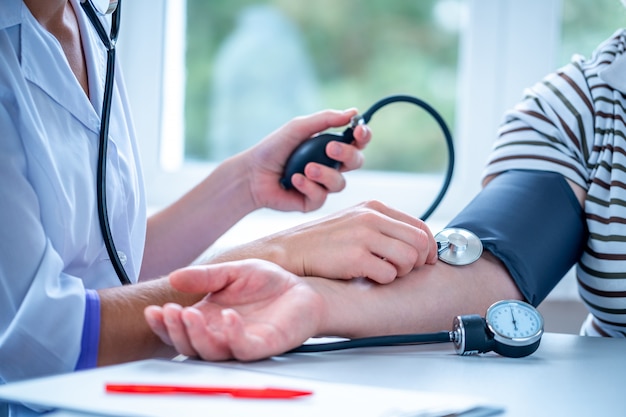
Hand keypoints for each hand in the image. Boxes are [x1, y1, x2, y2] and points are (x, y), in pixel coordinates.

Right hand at [144, 259, 323, 360]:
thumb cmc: (268, 283)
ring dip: (197, 336)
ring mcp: (240, 341)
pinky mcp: (263, 345)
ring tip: (190, 314)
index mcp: (209, 318)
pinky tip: (228, 317)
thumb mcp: (233, 272)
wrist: (302, 289)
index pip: (179, 328)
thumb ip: (205, 276)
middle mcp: (221, 334)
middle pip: (189, 345)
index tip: (152, 311)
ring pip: (211, 351)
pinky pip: (243, 347)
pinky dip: (233, 335)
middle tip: (169, 312)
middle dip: (175, 331)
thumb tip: (174, 276)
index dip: (162, 324)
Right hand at [213, 200, 437, 283]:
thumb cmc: (322, 243)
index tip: (425, 262)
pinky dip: (381, 281)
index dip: (429, 249)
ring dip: (399, 273)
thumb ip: (383, 229)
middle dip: (418, 263)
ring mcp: (363, 236)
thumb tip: (418, 247)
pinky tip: (365, 278)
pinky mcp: (354, 257)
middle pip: (420, 243)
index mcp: (374, 208)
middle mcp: (371, 217)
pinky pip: (388, 275)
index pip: (420, 226)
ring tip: (380, 273)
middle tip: (401, 271)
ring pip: (409, 259)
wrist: (288, 251)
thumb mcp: (354, 223)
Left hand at [241, 108, 370, 212]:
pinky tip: (294, 180)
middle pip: (356, 162)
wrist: (252, 173)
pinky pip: (321, 196)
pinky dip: (308, 186)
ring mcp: (323, 185)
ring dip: (324, 174)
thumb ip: (325, 120)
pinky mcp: (313, 202)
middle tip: (330, 148)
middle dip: (347, 154)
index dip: (363, 136)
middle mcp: (331, 166)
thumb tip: (354, 112)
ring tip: (306, 168)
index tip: (359, 131)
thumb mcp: (298, 128)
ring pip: (340, 183)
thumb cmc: (274, 148)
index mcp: (331, 146)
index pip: (356, 141)